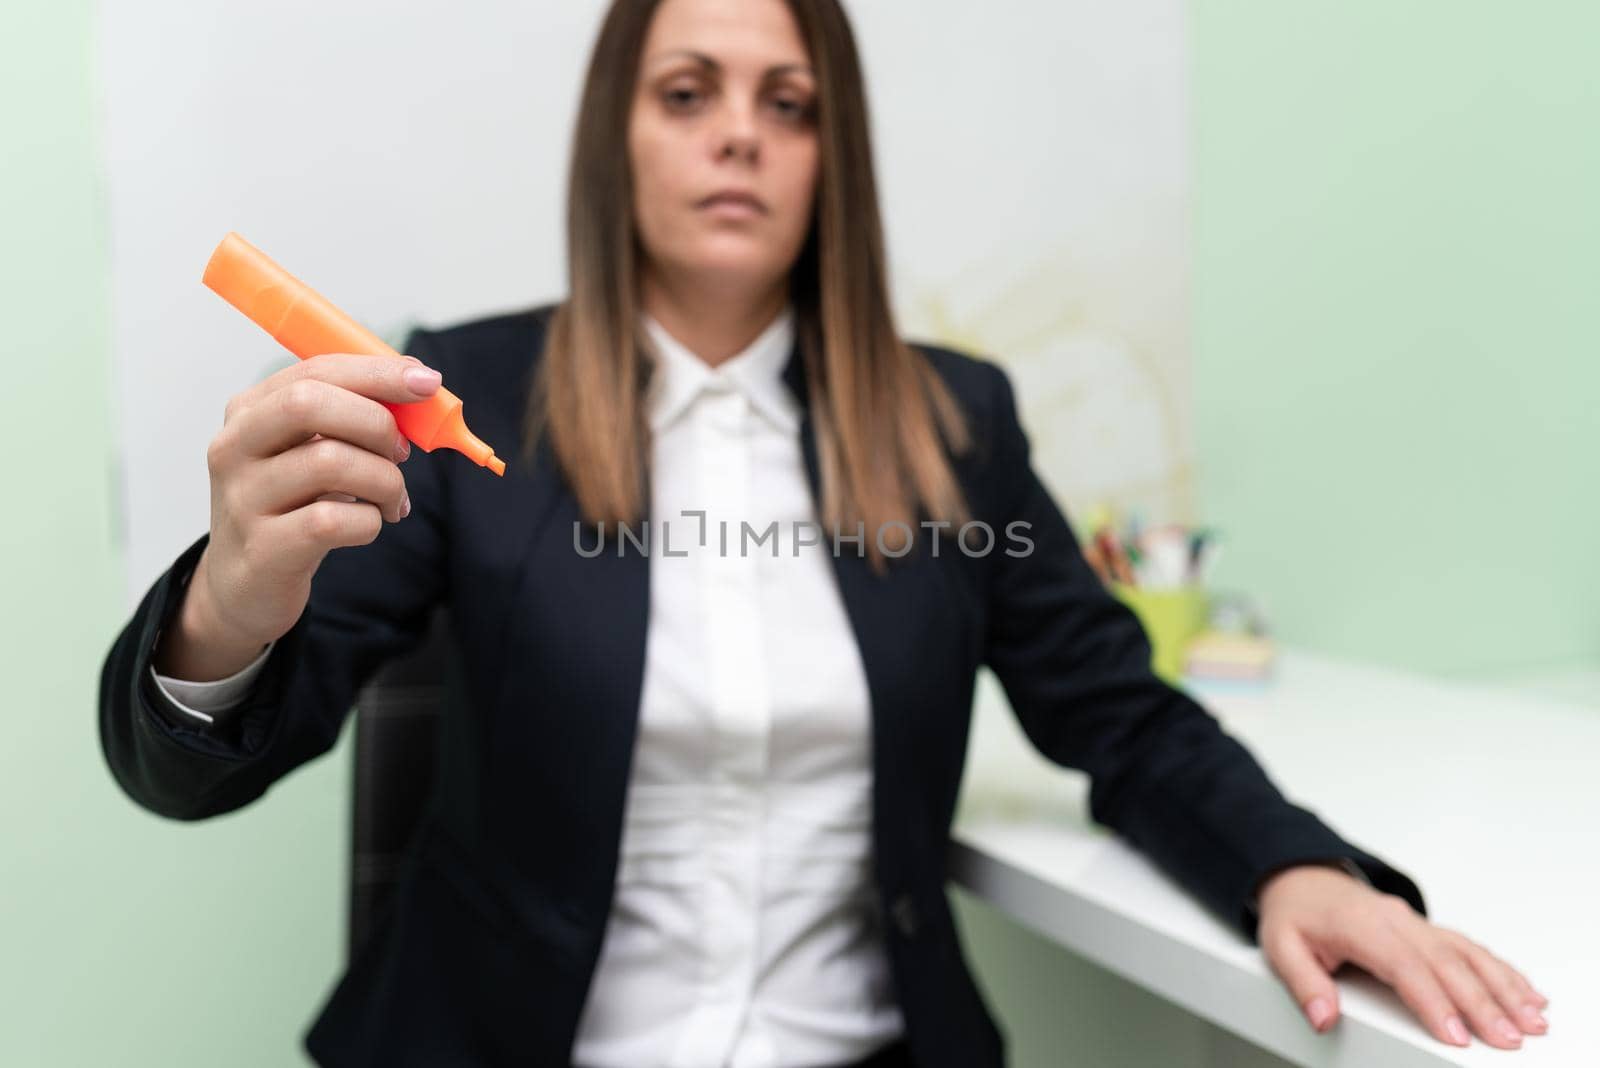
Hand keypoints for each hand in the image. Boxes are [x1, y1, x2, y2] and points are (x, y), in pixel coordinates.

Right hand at [198, 352, 443, 649]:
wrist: (246, 585)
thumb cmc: (293, 505)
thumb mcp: (312, 450)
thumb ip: (351, 414)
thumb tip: (420, 383)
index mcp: (248, 411)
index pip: (314, 371)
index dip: (376, 373)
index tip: (426, 382)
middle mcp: (234, 448)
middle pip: (308, 404)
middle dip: (375, 423)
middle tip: (402, 453)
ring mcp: (242, 499)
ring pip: (329, 463)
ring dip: (384, 480)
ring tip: (392, 500)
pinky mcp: (262, 549)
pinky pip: (332, 522)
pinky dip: (369, 523)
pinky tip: (368, 526)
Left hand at [1257, 863, 1549, 1049]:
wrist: (1301, 878)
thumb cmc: (1294, 914)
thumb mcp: (1280, 946)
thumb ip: (1303, 983)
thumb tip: (1323, 1017)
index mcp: (1361, 926)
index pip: (1404, 965)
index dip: (1433, 1000)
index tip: (1456, 1034)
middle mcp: (1395, 921)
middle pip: (1446, 962)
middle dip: (1482, 1002)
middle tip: (1510, 1038)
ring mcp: (1414, 922)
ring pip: (1467, 953)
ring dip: (1502, 987)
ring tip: (1531, 1020)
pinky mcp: (1425, 927)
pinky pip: (1469, 946)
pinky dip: (1500, 970)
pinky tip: (1524, 992)